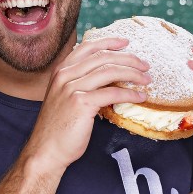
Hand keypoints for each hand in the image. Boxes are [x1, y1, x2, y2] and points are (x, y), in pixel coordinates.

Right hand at [27, 37, 150, 171]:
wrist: (46, 150)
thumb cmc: (57, 128)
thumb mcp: (63, 98)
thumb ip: (78, 83)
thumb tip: (106, 76)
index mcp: (60, 71)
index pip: (88, 47)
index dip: (108, 42)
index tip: (125, 43)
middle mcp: (65, 75)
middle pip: (103, 57)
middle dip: (128, 58)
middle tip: (145, 64)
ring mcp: (72, 88)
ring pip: (110, 71)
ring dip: (133, 73)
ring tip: (146, 79)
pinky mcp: (81, 103)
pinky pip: (112, 92)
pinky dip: (130, 93)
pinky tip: (139, 96)